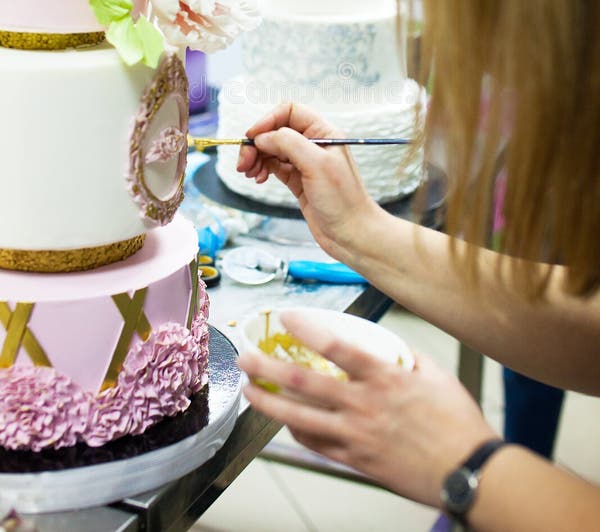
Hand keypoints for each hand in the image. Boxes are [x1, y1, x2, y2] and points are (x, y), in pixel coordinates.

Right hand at [236, 103, 380, 262]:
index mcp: (323, 132)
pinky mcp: (297, 180)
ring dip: (256, 157)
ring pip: (272, 149)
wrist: (351, 234)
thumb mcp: (316, 164)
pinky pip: (273, 166)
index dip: (268, 120)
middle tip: (244, 162)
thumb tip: (262, 137)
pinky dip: (262, 169)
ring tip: (249, 172)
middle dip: (257, 143)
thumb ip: (288, 143)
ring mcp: (304, 162)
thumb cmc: (342, 199)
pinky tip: (258, 178)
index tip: (252, 137)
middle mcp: (313, 144)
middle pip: (276, 131)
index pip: (289, 112)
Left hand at [238, 311, 495, 506]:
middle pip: (304, 383)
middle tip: (246, 357)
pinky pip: (316, 445)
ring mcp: (357, 435)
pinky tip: (285, 422)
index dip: (306, 328)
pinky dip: (296, 431)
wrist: (468, 469)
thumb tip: (385, 344)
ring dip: (269, 402)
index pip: (335, 345)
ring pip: (301, 418)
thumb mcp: (435, 374)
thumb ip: (404, 356)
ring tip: (248, 391)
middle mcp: (364, 404)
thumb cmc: (457, 422)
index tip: (285, 316)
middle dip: (268, 367)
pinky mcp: (357, 460)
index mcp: (384, 377)